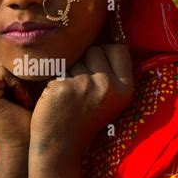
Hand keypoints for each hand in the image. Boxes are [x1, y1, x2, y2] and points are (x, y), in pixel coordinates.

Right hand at [0, 48, 33, 149]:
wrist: (24, 145)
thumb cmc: (25, 113)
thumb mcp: (16, 81)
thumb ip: (11, 60)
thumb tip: (20, 29)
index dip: (15, 62)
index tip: (24, 87)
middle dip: (19, 71)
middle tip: (25, 96)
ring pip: (3, 62)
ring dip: (21, 79)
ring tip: (23, 99)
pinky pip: (5, 71)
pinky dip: (19, 85)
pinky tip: (21, 101)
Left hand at [30, 44, 132, 158]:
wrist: (60, 147)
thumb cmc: (82, 118)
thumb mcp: (108, 98)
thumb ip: (109, 70)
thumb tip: (101, 30)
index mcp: (125, 88)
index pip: (118, 48)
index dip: (104, 54)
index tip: (96, 69)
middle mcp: (108, 85)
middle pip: (93, 49)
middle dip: (83, 62)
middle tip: (78, 89)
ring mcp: (85, 85)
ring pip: (74, 57)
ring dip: (67, 70)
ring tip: (67, 94)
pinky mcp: (63, 86)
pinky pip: (55, 68)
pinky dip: (52, 79)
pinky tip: (54, 97)